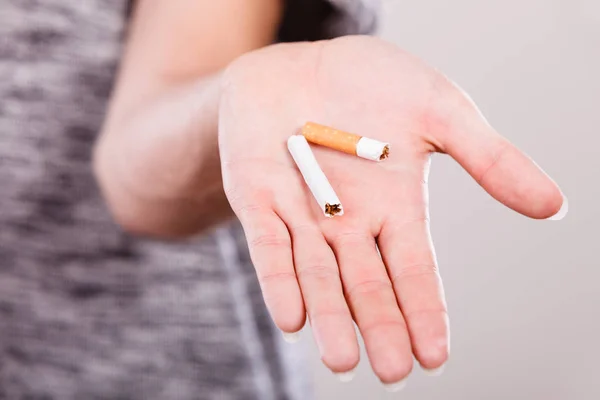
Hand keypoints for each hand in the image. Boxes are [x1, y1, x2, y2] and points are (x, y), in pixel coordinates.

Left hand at [218, 36, 563, 383]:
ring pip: (317, 277)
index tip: (434, 356)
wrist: (302, 62)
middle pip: (366, 286)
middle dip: (378, 328)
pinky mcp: (258, 198)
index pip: (413, 271)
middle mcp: (348, 222)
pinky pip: (270, 247)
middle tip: (390, 372)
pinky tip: (292, 317)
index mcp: (394, 207)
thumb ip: (489, 159)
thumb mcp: (441, 112)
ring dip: (329, 318)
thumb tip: (553, 206)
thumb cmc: (373, 83)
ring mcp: (301, 213)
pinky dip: (280, 280)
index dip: (424, 312)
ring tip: (342, 361)